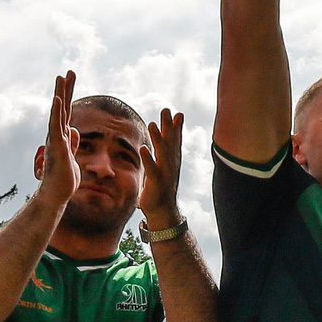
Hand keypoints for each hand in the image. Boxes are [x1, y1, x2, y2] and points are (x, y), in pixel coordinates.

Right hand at [35, 70, 79, 205]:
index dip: (68, 98)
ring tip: (62, 76)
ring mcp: (56, 139)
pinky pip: (56, 126)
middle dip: (66, 89)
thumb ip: (73, 143)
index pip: (67, 113)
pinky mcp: (57, 146)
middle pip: (62, 107)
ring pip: (58, 112)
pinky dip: (57, 112)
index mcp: (63, 137)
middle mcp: (57, 135)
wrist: (55, 195)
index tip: (70, 82)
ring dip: (60, 94)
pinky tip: (58, 99)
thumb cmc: (64, 180)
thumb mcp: (72, 157)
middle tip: (69, 72)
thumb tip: (75, 129)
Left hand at [139, 108, 183, 226]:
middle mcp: (171, 166)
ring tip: (152, 124)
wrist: (162, 211)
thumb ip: (163, 154)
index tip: (178, 114)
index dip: (176, 128)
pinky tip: (143, 148)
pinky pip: (152, 169)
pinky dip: (148, 158)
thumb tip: (163, 141)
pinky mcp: (157, 183)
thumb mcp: (163, 168)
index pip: (175, 142)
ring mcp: (165, 174)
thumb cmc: (161, 188)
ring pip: (162, 154)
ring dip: (158, 139)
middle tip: (166, 111)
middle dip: (169, 127)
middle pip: (170, 143)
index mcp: (172, 162)